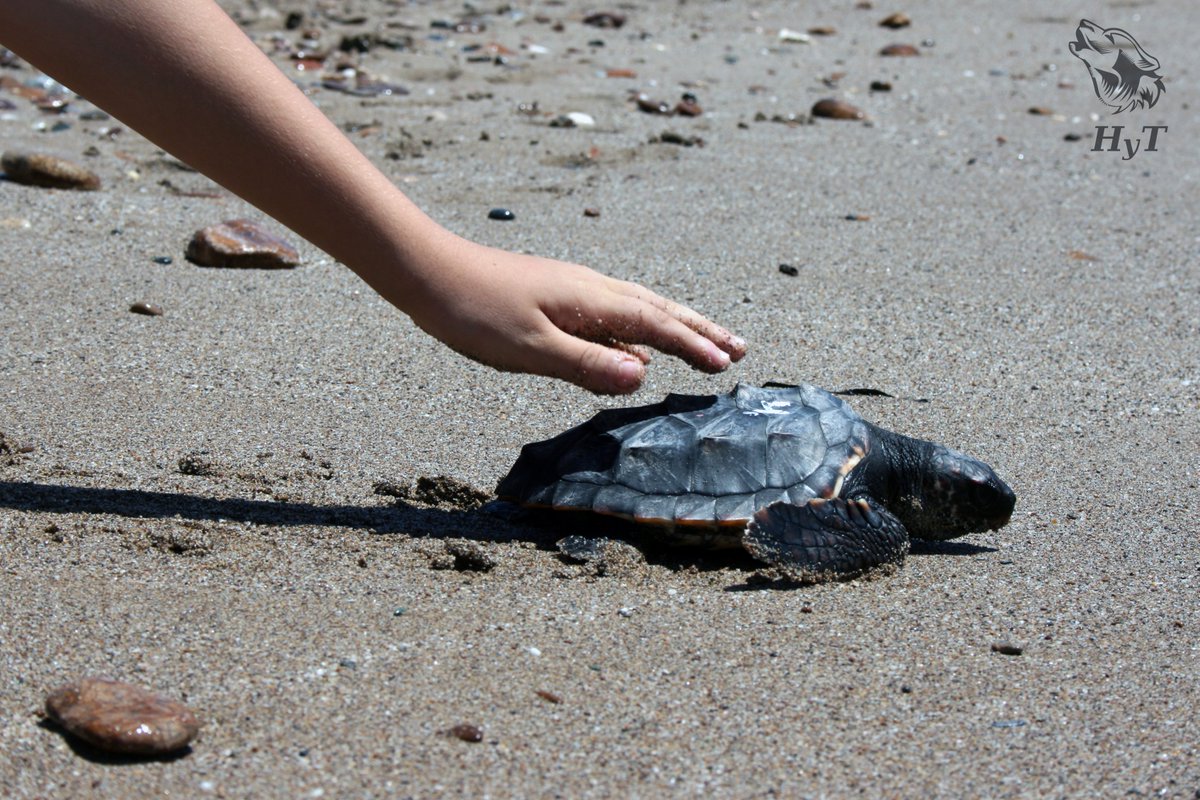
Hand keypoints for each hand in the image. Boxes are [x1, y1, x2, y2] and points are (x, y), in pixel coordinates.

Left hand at [401, 235, 745, 394]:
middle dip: (701, 330)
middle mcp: (591, 290)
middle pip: (659, 310)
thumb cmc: (474, 310)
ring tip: (705, 343)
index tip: (727, 365)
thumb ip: (586, 364)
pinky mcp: (557, 298)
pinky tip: (638, 350)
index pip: (655, 326)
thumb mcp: (530, 347)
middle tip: (740, 348)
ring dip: (676, 328)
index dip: (693, 346)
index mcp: (590, 300)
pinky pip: (614, 316)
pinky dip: (640, 331)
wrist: (428, 271)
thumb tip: (644, 376)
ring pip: (639, 309)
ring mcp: (574, 291)